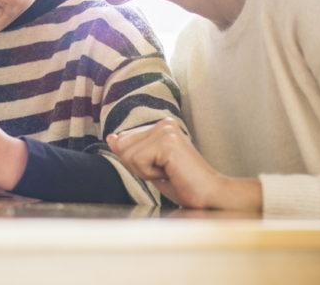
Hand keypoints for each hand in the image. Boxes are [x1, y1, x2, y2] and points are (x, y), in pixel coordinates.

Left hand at [107, 117, 261, 210]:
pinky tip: (170, 173)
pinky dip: (150, 174)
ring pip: (128, 153)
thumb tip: (111, 137)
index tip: (162, 168)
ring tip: (169, 172)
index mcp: (161, 125)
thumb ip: (131, 150)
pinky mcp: (167, 141)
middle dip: (138, 166)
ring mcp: (166, 130)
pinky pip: (138, 160)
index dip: (136, 162)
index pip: (124, 139)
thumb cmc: (183, 184)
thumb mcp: (150, 166)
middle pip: (122, 145)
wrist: (208, 196)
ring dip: (144, 171)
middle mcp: (164, 122)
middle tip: (165, 172)